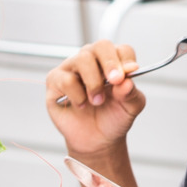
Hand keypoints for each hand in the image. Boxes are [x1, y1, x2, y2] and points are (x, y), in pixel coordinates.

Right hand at [43, 42, 144, 156]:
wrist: (96, 140)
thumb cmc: (112, 118)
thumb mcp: (131, 108)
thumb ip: (131, 93)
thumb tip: (126, 82)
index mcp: (113, 62)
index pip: (121, 50)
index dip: (125, 59)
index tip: (130, 72)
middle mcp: (92, 60)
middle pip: (101, 46)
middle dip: (110, 63)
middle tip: (115, 81)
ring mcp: (72, 68)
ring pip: (82, 59)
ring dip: (93, 83)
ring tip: (97, 101)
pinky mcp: (55, 80)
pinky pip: (66, 79)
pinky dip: (77, 96)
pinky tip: (81, 105)